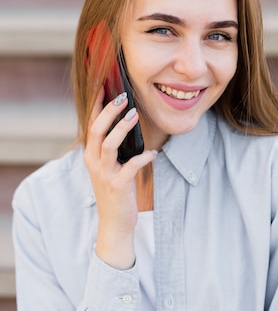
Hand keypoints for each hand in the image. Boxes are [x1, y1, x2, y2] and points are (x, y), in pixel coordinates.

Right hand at [84, 88, 155, 268]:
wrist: (114, 223)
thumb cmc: (116, 192)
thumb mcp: (109, 168)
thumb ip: (114, 149)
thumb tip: (128, 125)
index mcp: (91, 155)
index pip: (91, 125)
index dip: (96, 106)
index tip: (103, 87)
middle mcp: (94, 162)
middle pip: (97, 130)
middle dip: (109, 111)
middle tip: (123, 97)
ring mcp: (104, 174)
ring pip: (109, 144)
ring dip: (122, 128)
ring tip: (134, 115)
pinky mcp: (118, 185)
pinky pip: (131, 166)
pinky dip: (143, 157)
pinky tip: (154, 153)